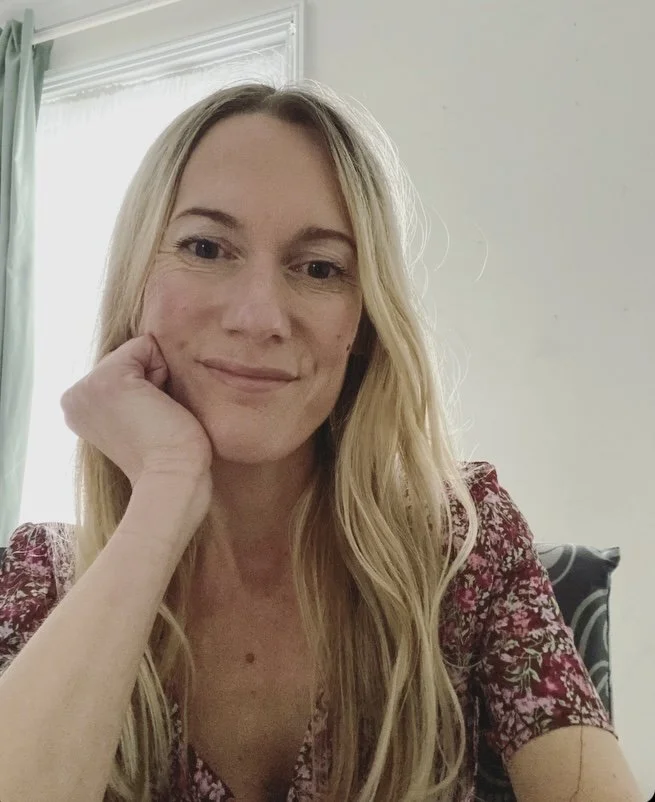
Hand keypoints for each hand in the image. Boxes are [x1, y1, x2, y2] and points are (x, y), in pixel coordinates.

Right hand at [61, 334, 212, 488]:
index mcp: (76, 407)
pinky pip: (145, 344)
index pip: (120, 368)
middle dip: (149, 380)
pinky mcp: (109, 379)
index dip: (145, 389)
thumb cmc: (169, 453)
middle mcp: (73, 396)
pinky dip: (162, 369)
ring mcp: (87, 387)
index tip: (147, 422)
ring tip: (156, 414)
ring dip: (157, 378)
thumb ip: (126, 389)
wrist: (173, 476)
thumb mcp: (134, 416)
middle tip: (153, 420)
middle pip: (127, 356)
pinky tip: (159, 404)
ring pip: (136, 350)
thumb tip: (144, 358)